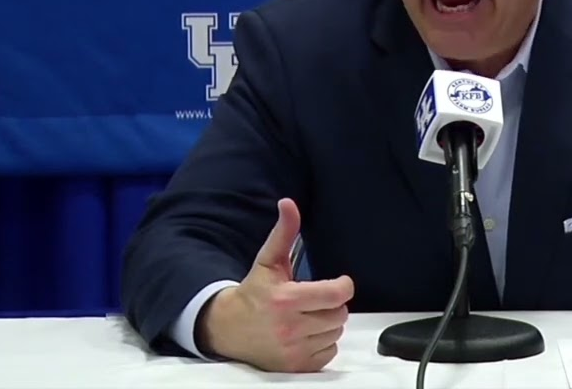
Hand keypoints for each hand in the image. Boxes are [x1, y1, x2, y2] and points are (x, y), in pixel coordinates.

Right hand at [196, 198, 354, 372]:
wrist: (228, 328)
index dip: (343, 286)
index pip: (336, 294)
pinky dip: (323, 342)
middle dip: (332, 304)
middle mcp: (290, 327)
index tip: (339, 282)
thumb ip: (284, 232)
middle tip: (315, 300)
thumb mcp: (268, 260)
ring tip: (308, 316)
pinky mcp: (296, 367)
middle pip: (339, 314)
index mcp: (286, 299)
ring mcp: (293, 350)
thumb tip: (288, 203)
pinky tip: (305, 334)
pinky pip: (329, 352)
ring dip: (328, 323)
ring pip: (336, 332)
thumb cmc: (253, 292)